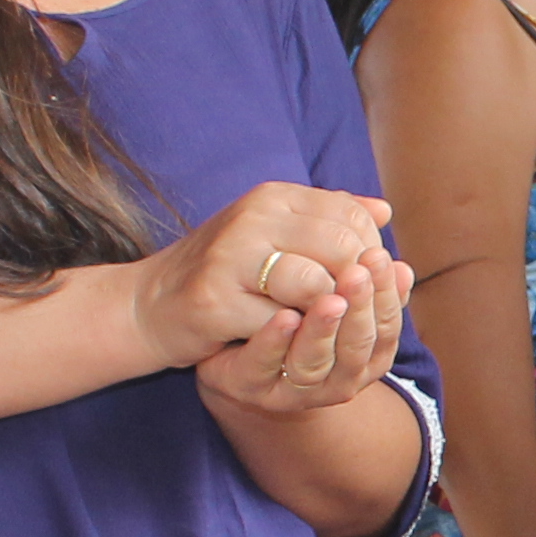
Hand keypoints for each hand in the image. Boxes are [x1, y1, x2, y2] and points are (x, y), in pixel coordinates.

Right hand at [143, 182, 398, 385]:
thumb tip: (383, 211)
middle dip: (356, 288)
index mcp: (272, 197)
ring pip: (316, 287)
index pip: (352, 218)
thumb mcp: (275, 234)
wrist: (151, 304)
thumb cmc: (225, 271)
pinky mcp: (215, 302)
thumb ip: (327, 219)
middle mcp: (252, 218)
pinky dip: (293, 338)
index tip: (363, 282)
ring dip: (327, 316)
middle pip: (342, 250)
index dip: (370, 255)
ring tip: (318, 325)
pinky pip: (281, 324)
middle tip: (348, 311)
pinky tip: (287, 340)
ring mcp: (230, 259)